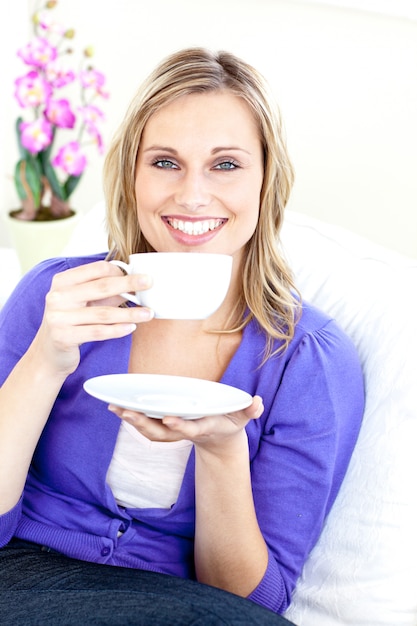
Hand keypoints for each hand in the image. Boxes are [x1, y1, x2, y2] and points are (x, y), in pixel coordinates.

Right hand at [33, 260, 153, 376]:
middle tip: (150, 282)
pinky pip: (98, 332)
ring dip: (129, 313)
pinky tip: (131, 327)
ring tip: (148, 313)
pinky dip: (117, 330)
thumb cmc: (71, 322)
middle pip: (101, 287)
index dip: (119, 271)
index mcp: (62, 281)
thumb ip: (105, 292)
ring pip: (103, 313)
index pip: (96, 269)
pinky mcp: (63, 337)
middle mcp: (58, 296)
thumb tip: (135, 283)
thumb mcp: (85, 302)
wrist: (49, 353)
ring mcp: (58, 317)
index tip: (137, 275)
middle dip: (129, 284)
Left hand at [108, 395, 263, 450]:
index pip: (191, 428)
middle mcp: (186, 431)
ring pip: (151, 431)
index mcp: (204, 427)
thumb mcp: (243, 417)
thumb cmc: (231, 422)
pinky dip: (132, 418)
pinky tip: (116, 407)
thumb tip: (258, 403)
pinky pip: (147, 426)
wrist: (220, 440)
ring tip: (115, 408)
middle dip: (145, 424)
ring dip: (133, 422)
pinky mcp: (167, 428)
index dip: (180, 425)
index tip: (168, 418)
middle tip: (127, 412)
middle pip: (163, 433)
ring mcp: (175, 432)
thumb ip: (250, 411)